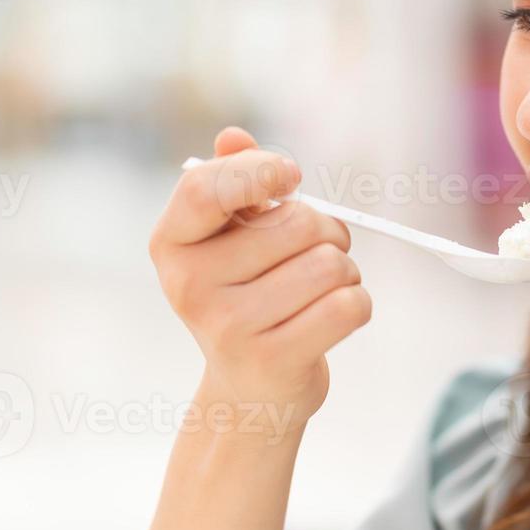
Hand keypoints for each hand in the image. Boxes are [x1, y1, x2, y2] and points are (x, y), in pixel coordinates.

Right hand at [148, 127, 371, 438]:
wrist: (249, 393)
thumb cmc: (247, 297)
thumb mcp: (230, 240)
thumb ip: (233, 182)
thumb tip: (233, 136)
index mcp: (172, 243)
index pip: (207, 187)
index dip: (259, 171)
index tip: (289, 177)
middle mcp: (189, 285)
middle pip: (299, 222)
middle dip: (327, 232)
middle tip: (312, 255)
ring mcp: (228, 327)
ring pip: (331, 264)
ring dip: (345, 271)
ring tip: (321, 290)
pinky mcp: (274, 360)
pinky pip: (349, 305)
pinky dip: (357, 305)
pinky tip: (334, 318)